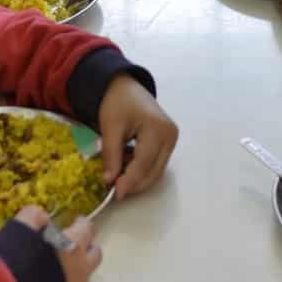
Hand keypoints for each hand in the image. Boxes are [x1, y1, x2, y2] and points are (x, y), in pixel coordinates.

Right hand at [14, 206, 100, 281]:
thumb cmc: (14, 261)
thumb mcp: (21, 229)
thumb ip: (34, 217)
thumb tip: (43, 218)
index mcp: (73, 246)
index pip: (87, 229)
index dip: (81, 224)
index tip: (76, 221)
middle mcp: (81, 270)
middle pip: (94, 255)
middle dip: (86, 247)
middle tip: (72, 244)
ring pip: (84, 277)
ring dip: (76, 270)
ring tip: (57, 267)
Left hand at [95, 75, 177, 196]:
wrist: (124, 87)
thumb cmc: (117, 103)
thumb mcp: (110, 127)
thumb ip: (111, 155)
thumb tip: (109, 182)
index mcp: (158, 128)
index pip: (144, 163)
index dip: (129, 181)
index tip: (114, 194)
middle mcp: (170, 136)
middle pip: (154, 171)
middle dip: (134, 183)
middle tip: (114, 191)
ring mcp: (171, 140)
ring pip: (156, 171)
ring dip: (137, 178)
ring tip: (117, 174)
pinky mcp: (168, 143)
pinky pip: (155, 164)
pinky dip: (140, 169)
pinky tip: (125, 164)